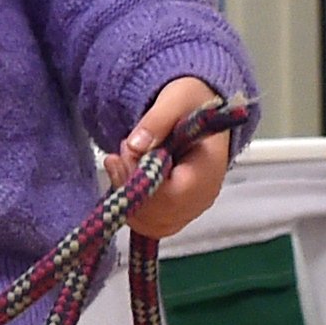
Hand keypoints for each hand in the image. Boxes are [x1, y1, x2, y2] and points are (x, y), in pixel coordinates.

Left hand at [107, 76, 233, 239]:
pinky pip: (147, 223)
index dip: (139, 181)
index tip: (123, 152)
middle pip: (157, 217)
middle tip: (117, 155)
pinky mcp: (175, 211)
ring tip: (121, 161)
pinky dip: (129, 203)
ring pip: (149, 225)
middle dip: (128, 187)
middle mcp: (202, 197)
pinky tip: (124, 175)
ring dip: (125, 197)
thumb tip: (136, 145)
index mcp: (208, 171)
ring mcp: (189, 208)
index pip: (170, 198)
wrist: (199, 108)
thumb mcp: (175, 99)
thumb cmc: (191, 103)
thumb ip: (157, 120)